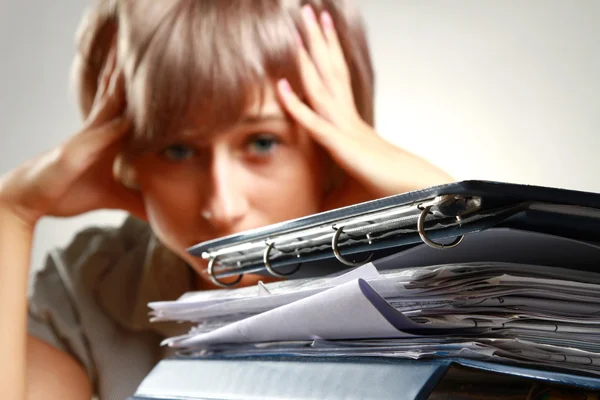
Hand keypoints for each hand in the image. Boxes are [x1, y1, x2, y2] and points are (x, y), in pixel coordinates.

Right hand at [0, 46, 144, 225]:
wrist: (32, 199)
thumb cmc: (69, 191)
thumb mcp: (112, 198)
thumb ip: (135, 201)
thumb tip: (159, 214)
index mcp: (110, 138)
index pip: (136, 110)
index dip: (152, 93)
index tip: (178, 79)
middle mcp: (100, 131)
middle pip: (122, 98)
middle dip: (137, 77)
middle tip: (156, 50)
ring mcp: (87, 138)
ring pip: (109, 107)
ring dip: (123, 87)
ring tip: (140, 64)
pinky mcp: (75, 152)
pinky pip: (97, 135)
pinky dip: (113, 127)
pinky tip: (129, 118)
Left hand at [277, 5, 452, 208]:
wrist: (415, 193)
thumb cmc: (389, 186)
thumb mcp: (354, 183)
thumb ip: (335, 187)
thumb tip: (323, 200)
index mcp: (351, 121)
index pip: (335, 77)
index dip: (326, 51)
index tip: (319, 29)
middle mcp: (348, 117)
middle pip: (330, 69)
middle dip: (317, 38)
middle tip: (308, 11)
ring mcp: (345, 128)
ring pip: (323, 84)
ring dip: (310, 53)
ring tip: (302, 24)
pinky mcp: (342, 147)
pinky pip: (315, 123)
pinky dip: (297, 105)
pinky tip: (282, 86)